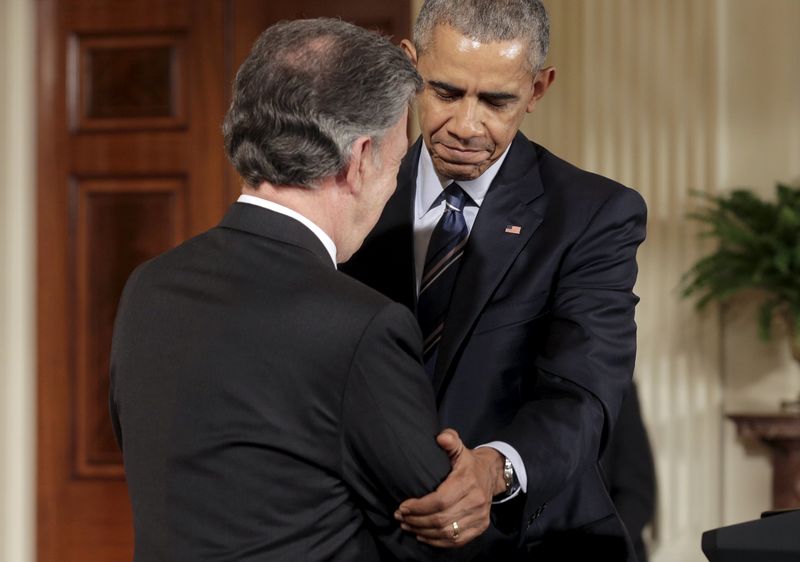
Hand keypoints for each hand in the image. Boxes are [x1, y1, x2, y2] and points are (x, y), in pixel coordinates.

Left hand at [394, 428, 505, 546]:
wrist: (492, 474)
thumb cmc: (469, 462)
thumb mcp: (460, 448)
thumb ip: (450, 440)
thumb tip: (441, 437)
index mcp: (467, 482)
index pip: (440, 501)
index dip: (419, 507)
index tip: (403, 506)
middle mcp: (475, 501)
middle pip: (441, 519)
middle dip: (416, 521)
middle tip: (400, 517)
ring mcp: (479, 516)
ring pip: (447, 532)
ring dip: (423, 532)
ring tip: (407, 526)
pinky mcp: (480, 527)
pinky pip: (457, 540)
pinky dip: (437, 542)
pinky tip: (423, 536)